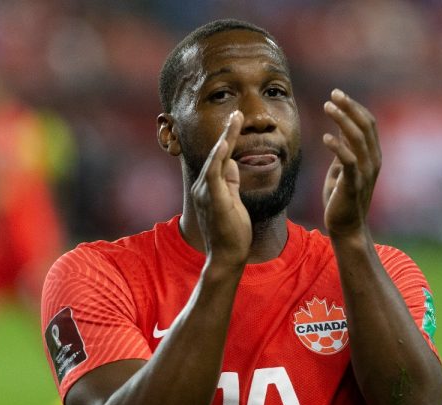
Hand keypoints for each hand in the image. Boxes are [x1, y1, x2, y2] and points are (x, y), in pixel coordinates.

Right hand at [191, 111, 251, 264]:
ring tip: (236, 119)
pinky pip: (213, 173)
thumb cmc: (232, 231)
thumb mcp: (233, 200)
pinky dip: (219, 157)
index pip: (219, 157)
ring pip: (216, 158)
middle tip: (238, 113)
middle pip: (217, 153)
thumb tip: (231, 164)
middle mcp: (203, 186)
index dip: (228, 138)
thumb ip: (230, 182)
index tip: (237, 121)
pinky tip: (225, 144)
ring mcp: (205, 192)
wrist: (227, 255)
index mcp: (209, 186)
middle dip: (227, 132)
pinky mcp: (212, 199)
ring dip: (226, 137)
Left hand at [322, 89, 380, 237]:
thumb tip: (339, 133)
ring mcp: (365, 172)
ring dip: (342, 119)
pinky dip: (338, 147)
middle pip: (365, 125)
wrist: (346, 226)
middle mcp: (373, 160)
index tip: (337, 95)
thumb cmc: (341, 198)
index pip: (368, 123)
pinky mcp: (353, 183)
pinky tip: (325, 138)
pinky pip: (349, 160)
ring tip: (327, 107)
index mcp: (372, 155)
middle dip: (349, 107)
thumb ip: (344, 152)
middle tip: (333, 94)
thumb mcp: (343, 169)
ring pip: (357, 138)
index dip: (354, 107)